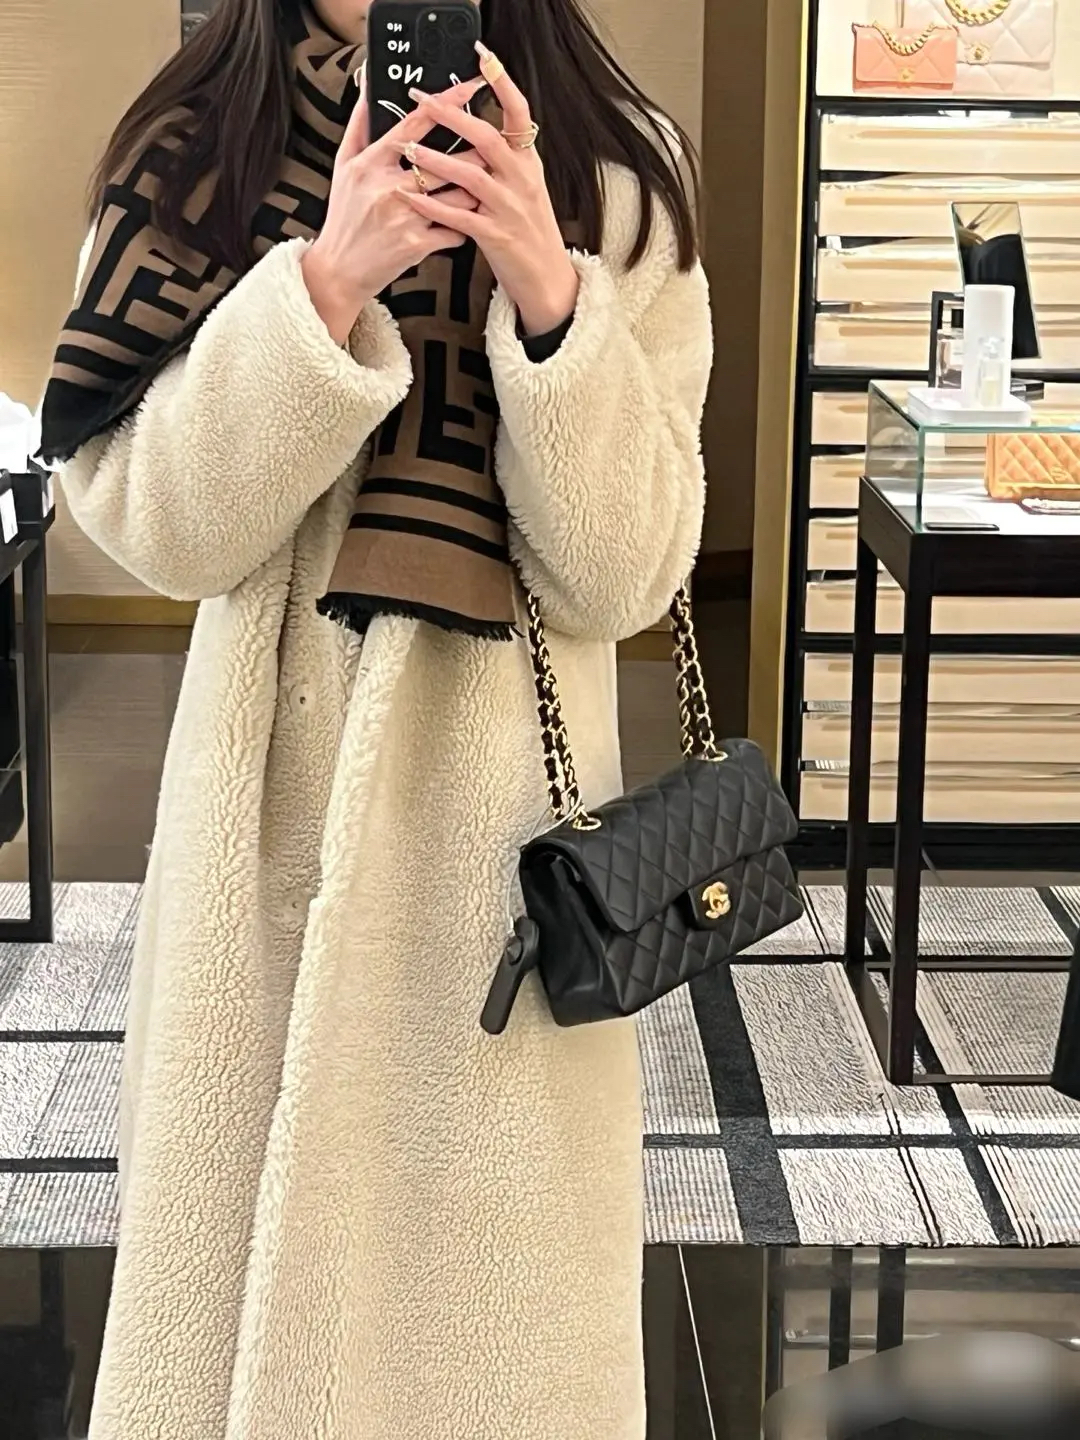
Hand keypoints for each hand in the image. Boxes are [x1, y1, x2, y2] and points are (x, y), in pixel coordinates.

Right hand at [302, 74, 488, 344]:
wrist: (338, 271)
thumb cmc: (344, 218)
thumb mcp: (343, 168)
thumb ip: (358, 128)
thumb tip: (367, 90)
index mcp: (371, 164)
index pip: (414, 125)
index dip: (445, 105)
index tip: (469, 90)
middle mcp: (388, 188)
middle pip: (444, 161)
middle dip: (475, 152)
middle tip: (494, 145)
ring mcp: (404, 218)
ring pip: (456, 196)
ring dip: (476, 189)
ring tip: (488, 183)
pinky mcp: (415, 246)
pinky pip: (453, 230)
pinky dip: (464, 225)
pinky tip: (470, 221)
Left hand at [394, 49, 579, 337]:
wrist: (547, 278)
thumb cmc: (528, 230)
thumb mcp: (525, 186)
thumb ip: (504, 158)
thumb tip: (476, 128)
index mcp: (528, 161)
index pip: (519, 113)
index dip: (502, 83)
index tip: (483, 59)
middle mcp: (521, 180)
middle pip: (487, 138)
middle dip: (451, 116)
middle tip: (420, 99)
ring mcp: (509, 208)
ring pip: (469, 176)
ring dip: (435, 160)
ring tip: (407, 148)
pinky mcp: (496, 236)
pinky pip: (458, 217)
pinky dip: (431, 205)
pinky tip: (408, 195)